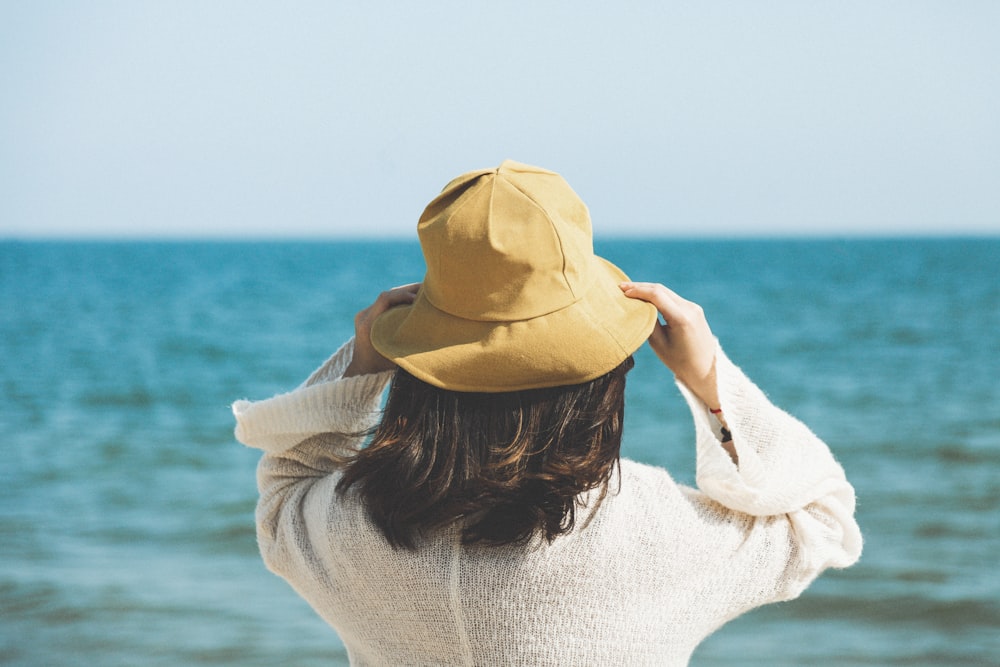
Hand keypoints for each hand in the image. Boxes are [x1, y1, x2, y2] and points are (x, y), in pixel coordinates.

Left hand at [343, 283, 420, 377]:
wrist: (362, 371)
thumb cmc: (382, 367)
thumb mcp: (396, 355)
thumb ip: (408, 340)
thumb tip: (432, 328)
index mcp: (368, 323)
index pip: (385, 299)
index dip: (404, 294)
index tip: (420, 299)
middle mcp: (364, 315)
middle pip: (388, 294)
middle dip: (409, 290)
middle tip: (429, 290)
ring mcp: (364, 314)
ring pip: (388, 296)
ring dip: (406, 293)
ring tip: (425, 293)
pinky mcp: (368, 314)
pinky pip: (386, 302)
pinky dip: (401, 300)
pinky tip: (415, 300)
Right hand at [619, 281, 719, 409]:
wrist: (706, 369)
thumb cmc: (679, 362)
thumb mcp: (659, 344)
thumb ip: (648, 322)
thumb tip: (637, 306)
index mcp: (682, 318)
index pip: (657, 295)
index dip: (638, 291)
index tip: (622, 292)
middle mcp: (690, 308)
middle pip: (661, 289)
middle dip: (640, 287)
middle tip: (621, 287)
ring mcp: (693, 307)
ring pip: (666, 292)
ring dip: (648, 290)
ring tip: (630, 290)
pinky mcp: (694, 309)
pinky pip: (672, 298)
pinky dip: (657, 296)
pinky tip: (645, 297)